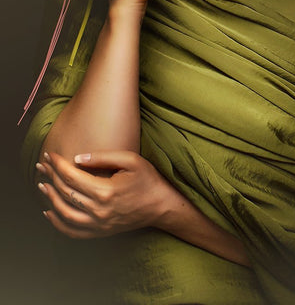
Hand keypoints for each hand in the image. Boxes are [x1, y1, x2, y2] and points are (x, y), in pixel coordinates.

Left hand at [36, 151, 171, 238]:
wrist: (161, 205)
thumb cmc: (148, 179)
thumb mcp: (130, 160)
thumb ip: (103, 157)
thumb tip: (77, 158)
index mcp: (105, 191)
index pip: (72, 176)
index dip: (58, 164)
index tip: (49, 154)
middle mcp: (99, 210)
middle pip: (65, 193)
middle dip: (50, 176)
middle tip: (41, 164)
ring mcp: (99, 224)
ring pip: (64, 213)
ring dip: (50, 198)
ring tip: (42, 184)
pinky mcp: (101, 232)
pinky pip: (73, 232)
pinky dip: (57, 223)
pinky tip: (49, 212)